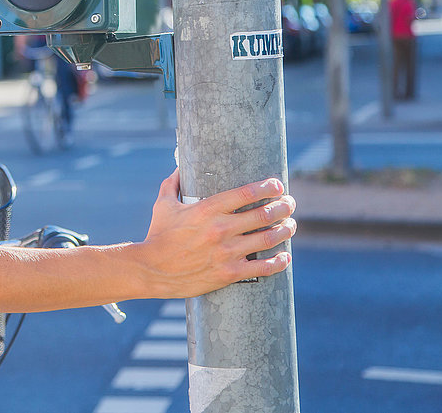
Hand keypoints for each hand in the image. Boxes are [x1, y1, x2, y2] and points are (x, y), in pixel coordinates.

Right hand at [136, 169, 295, 298]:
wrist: (151, 269)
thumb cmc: (157, 235)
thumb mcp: (163, 205)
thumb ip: (173, 184)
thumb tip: (179, 167)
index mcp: (207, 209)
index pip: (246, 193)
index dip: (267, 187)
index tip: (277, 185)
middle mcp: (221, 229)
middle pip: (264, 214)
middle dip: (283, 206)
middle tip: (289, 203)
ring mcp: (228, 252)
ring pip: (269, 238)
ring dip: (286, 230)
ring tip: (290, 225)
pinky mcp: (230, 273)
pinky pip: (263, 267)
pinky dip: (279, 261)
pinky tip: (284, 256)